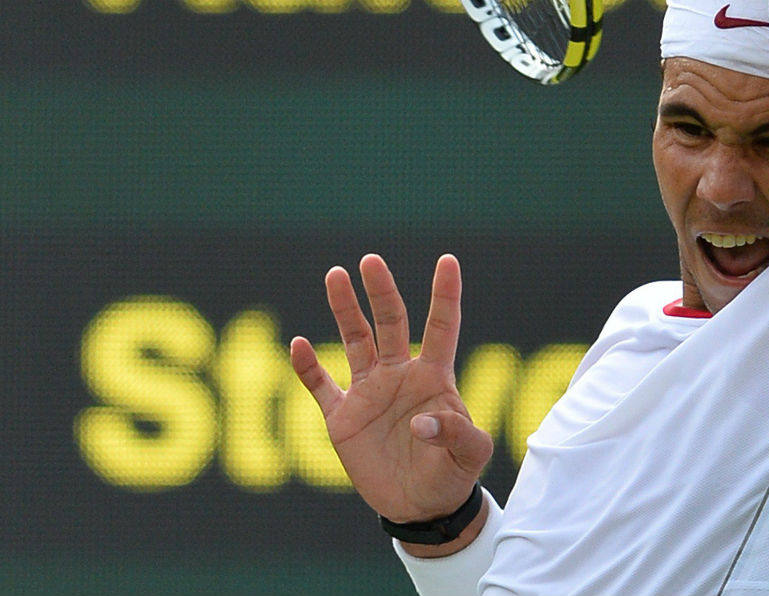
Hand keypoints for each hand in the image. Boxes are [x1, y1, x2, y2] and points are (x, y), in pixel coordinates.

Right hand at [290, 254, 492, 524]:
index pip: (442, 326)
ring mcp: (369, 392)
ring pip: (354, 340)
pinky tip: (298, 344)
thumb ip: (456, 434)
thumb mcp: (470, 456)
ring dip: (345, 310)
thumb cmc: (452, 475)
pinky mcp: (342, 417)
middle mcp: (400, 375)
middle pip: (391, 322)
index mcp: (435, 377)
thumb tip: (422, 423)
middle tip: (371, 260)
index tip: (448, 260)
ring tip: (335, 274)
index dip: (445, 294)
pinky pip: (320, 385)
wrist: (419, 507)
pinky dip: (307, 366)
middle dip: (381, 291)